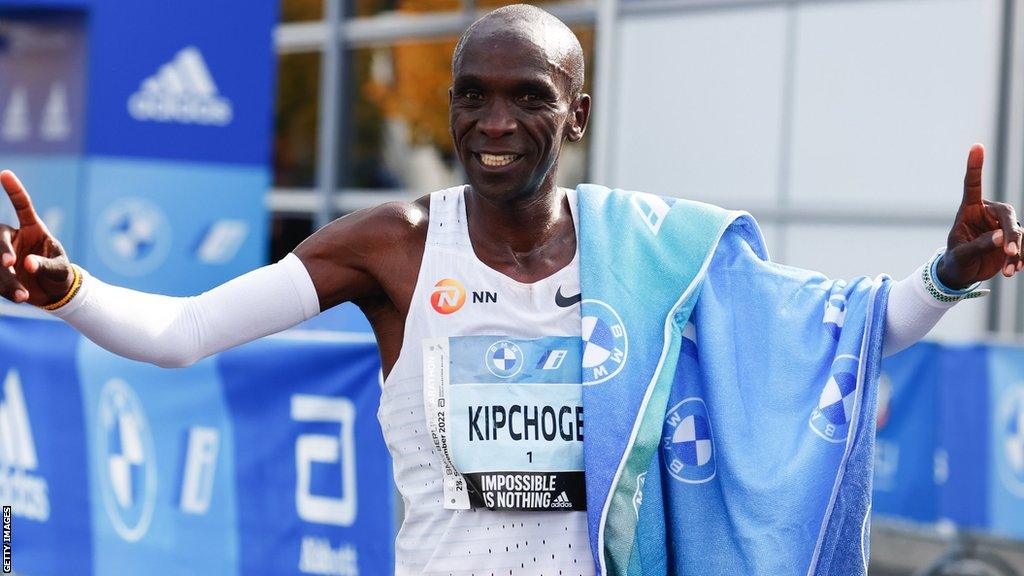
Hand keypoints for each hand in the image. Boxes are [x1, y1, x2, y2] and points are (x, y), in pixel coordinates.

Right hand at [0, 170, 73, 305]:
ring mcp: (5, 254)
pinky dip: (7, 290)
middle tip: (9, 263)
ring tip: (23, 295)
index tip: (5, 174)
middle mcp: (15, 238)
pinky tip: (20, 298)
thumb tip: (26, 264)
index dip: (14, 191)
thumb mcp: (60, 269)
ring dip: (6, 279)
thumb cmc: (60, 275)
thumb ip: (46, 265)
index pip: (22, 206)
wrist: (55, 294)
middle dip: (2, 250)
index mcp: (33, 229)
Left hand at [936, 144, 1022, 289]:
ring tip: (1009, 271)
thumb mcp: (962, 255)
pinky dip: (1021, 257)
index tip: (976, 146)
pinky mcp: (1012, 239)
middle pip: (1007, 214)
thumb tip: (1003, 237)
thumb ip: (980, 245)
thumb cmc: (956, 260)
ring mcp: (1002, 226)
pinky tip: (1014, 270)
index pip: (972, 185)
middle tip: (1009, 253)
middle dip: (1011, 234)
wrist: (962, 274)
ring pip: (1018, 231)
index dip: (975, 166)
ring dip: (1017, 251)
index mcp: (969, 210)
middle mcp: (988, 214)